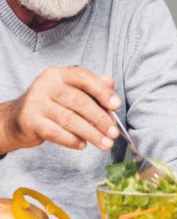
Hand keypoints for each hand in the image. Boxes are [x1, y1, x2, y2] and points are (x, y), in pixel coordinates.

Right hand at [0, 66, 120, 152]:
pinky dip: (72, 140)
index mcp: (59, 74)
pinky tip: (83, 145)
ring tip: (105, 143)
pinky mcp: (30, 121)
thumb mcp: (70, 89)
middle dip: (100, 119)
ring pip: (70, 119)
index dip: (102, 91)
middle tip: (114, 133)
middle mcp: (46, 85)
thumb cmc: (52, 103)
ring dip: (91, 133)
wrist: (17, 118)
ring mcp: (36, 103)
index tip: (116, 105)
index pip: (84, 78)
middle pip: (80, 102)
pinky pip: (56, 133)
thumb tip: (111, 82)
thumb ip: (92, 85)